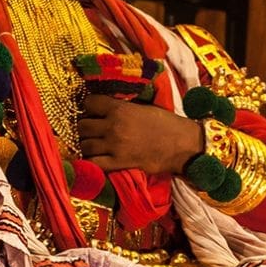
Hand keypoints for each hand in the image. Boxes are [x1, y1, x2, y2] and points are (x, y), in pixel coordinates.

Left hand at [76, 94, 204, 174]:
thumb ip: (122, 107)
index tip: (94, 111)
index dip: (89, 107)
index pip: (89, 103)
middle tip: (93, 130)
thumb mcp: (143, 107)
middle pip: (82, 125)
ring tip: (94, 145)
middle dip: (85, 127)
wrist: (183, 145)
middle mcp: (113, 126)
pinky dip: (91, 162)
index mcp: (120, 108)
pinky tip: (97, 159)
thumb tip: (106, 107)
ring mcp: (115, 146)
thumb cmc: (166, 124)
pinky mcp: (119, 163)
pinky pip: (93, 163)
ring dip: (87, 144)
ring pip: (84, 144)